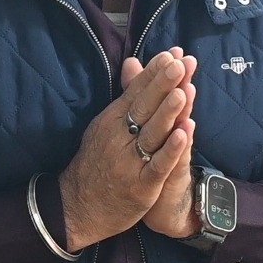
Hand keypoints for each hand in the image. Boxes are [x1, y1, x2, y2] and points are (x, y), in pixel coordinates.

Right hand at [57, 51, 192, 250]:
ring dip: (168, 112)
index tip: (172, 54)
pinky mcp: (142, 186)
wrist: (78, 208)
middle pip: (144, 107)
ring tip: (183, 91)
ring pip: (152, 133)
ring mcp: (131, 162)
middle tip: (180, 64)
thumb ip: (125, 93)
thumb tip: (132, 60)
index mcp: (112, 120)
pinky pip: (158, 165)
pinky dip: (171, 149)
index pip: (135, 91)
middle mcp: (120, 138)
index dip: (154, 73)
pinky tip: (184, 134)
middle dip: (163, 85)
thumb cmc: (97, 162)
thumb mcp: (105, 124)